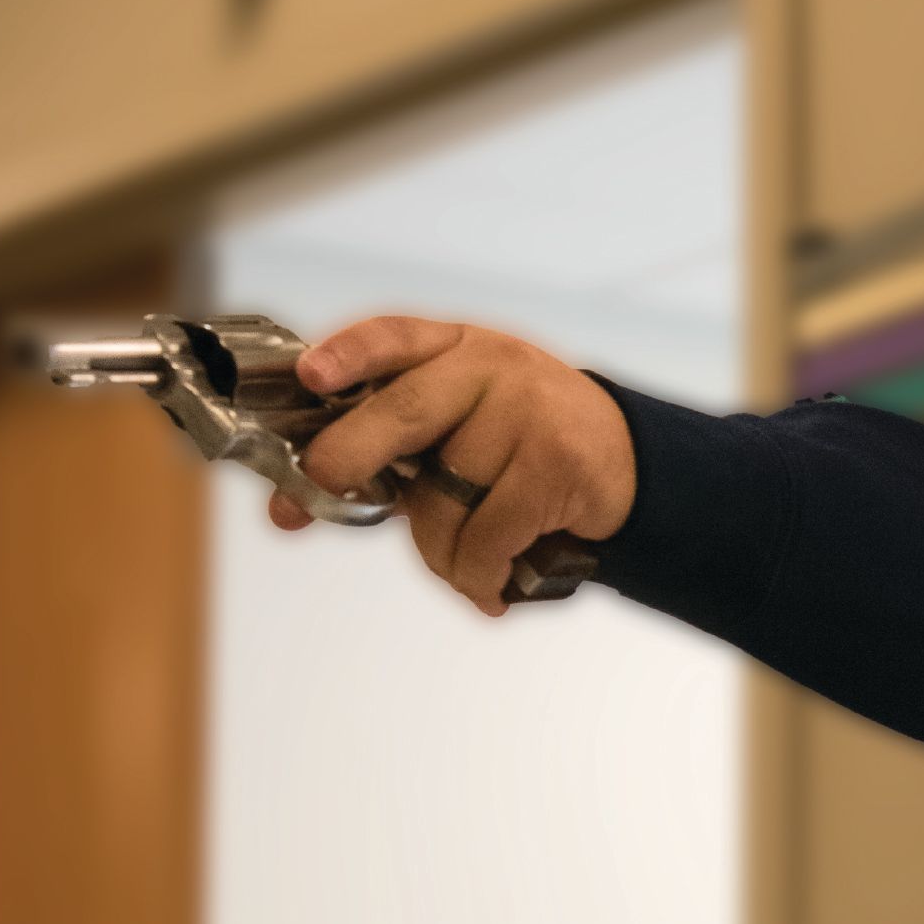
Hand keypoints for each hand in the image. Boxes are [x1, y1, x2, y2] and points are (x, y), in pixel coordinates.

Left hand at [267, 316, 635, 617]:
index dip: (348, 355)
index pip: (394, 337)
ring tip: (458, 568)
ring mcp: (527, 413)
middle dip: (349, 457)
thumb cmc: (523, 442)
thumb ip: (393, 443)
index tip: (310, 376)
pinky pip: (486, 538)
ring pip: (441, 499)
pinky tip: (490, 587)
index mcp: (455, 348)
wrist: (627, 459)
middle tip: (318, 492)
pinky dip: (478, 575)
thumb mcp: (465, 416)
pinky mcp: (555, 464)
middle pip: (403, 413)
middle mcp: (491, 368)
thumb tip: (296, 502)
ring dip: (438, 554)